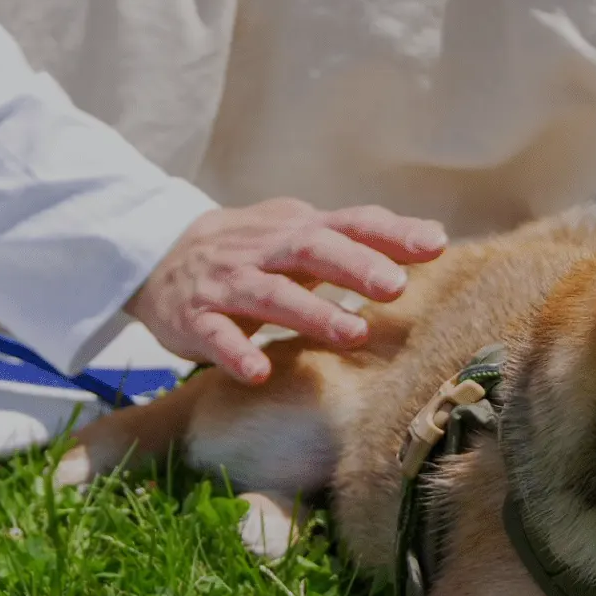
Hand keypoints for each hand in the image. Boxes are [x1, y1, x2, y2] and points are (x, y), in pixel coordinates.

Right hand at [129, 200, 446, 383]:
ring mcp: (228, 282)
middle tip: (395, 286)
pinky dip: (235, 352)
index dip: (391, 233)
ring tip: (353, 334)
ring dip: (312, 313)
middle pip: (312, 250)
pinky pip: (215, 336)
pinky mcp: (195, 318)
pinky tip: (259, 372)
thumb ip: (361, 237)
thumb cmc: (255, 251)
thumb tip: (435, 237)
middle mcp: (264, 250)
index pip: (349, 223)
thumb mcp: (303, 234)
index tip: (435, 245)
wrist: (159, 256)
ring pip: (271, 294)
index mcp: (298, 229)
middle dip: (354, 266)